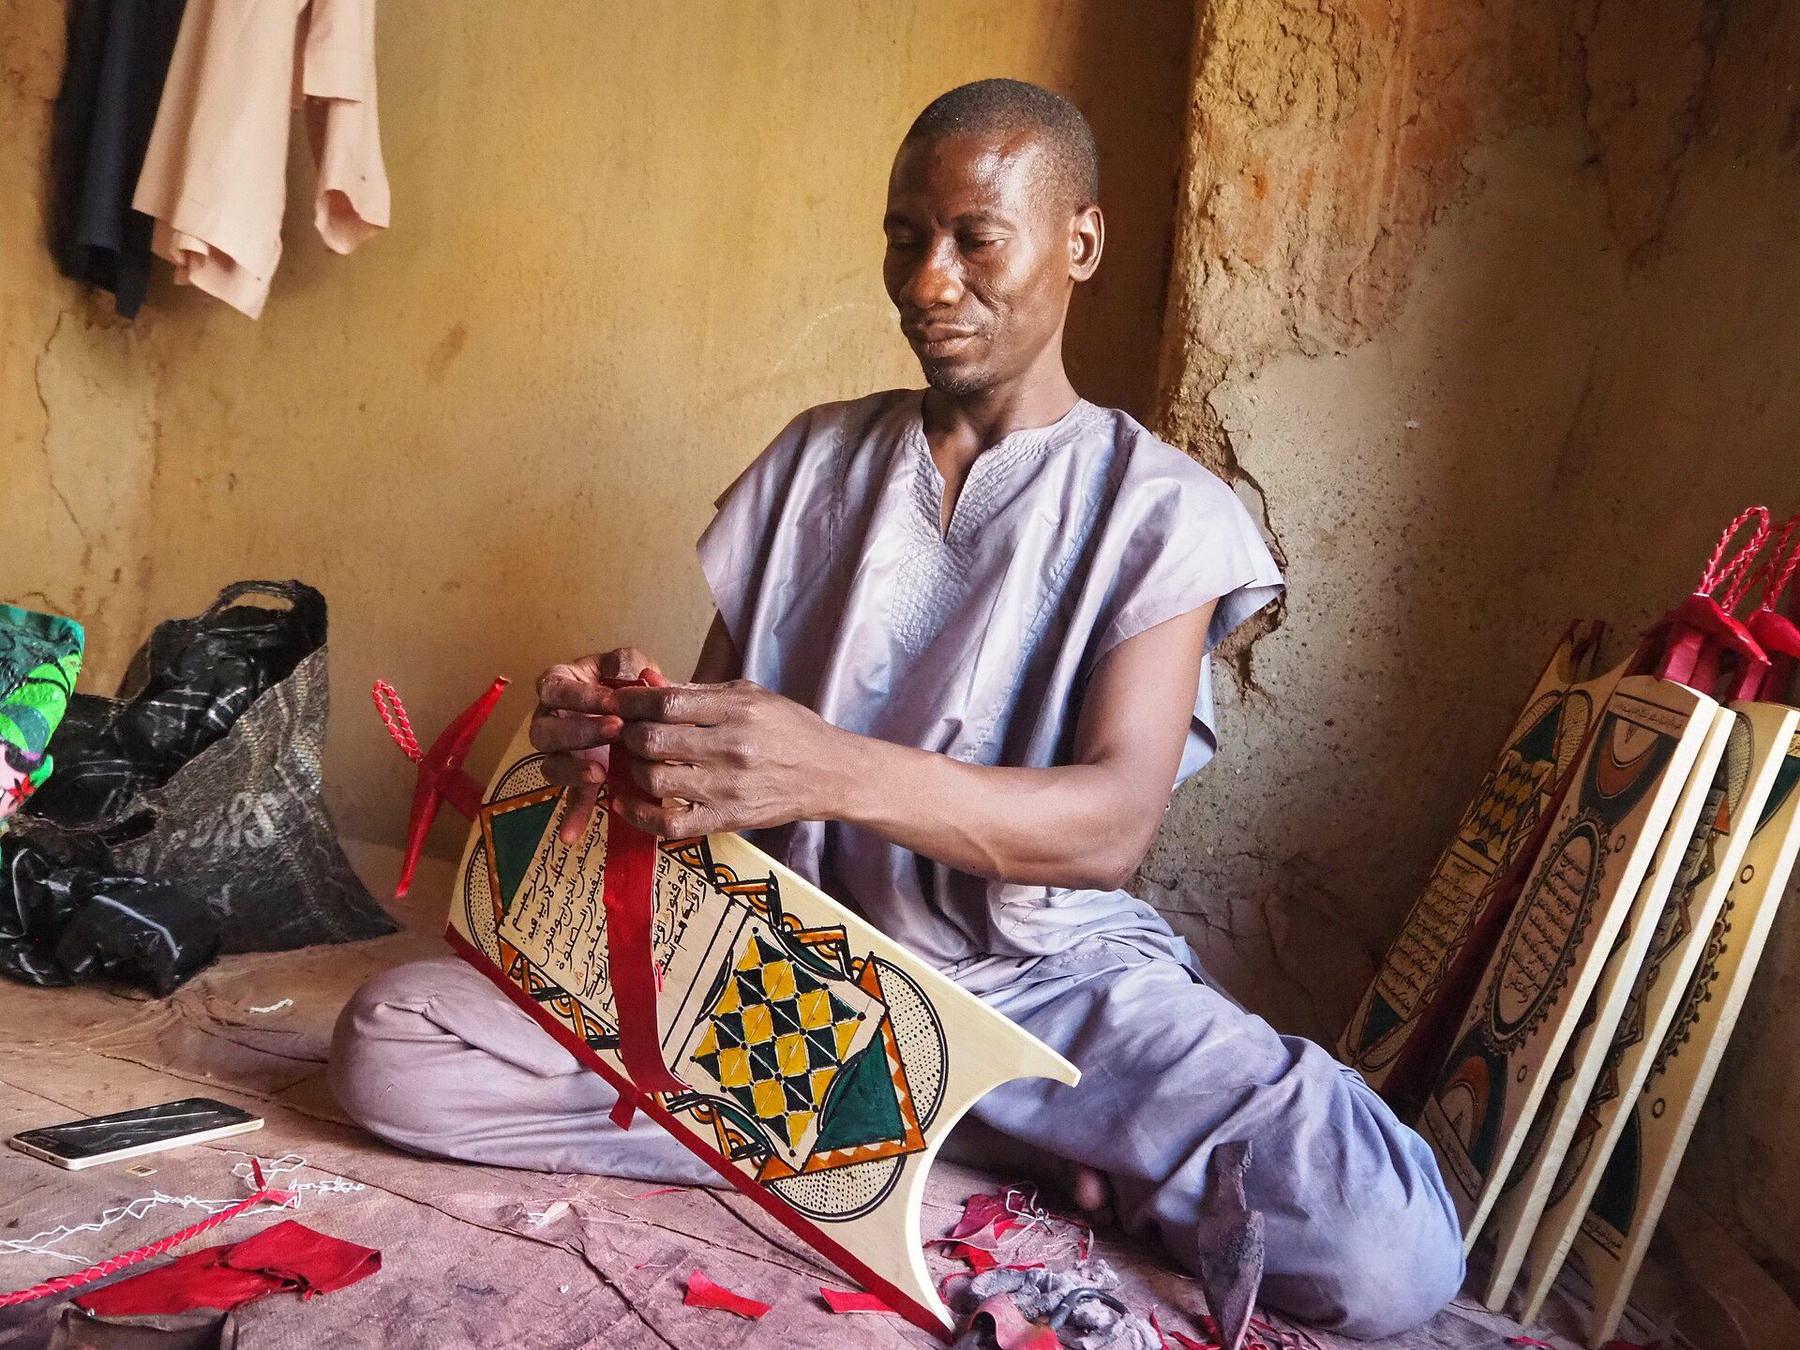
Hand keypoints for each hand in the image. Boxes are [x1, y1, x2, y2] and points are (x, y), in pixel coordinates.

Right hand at [532, 647, 664, 841]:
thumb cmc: (629, 680)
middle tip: (615, 732)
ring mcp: (559, 752)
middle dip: (578, 732)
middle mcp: (548, 718)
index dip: (581, 697)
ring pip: (550, 765)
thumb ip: (627, 664)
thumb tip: (631, 673)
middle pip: (544, 731)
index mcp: (557, 684)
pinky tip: (571, 836)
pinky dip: (571, 817)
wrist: (647, 709)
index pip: (554, 688)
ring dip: (572, 771)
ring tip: (600, 774)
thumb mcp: (631, 663)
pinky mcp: (575, 778)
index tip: (614, 702)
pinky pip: (568, 799)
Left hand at [608, 679, 846, 836]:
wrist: (828, 773)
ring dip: (632, 768)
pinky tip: (625, 802)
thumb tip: (649, 682)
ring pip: (654, 780)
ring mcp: (726, 788)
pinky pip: (669, 824)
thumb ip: (699, 692)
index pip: (667, 703)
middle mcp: (730, 748)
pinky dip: (639, 815)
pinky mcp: (725, 819)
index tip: (619, 702)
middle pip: (652, 741)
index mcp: (737, 710)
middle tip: (625, 731)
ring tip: (635, 760)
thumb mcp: (751, 696)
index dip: (632, 701)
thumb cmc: (789, 729)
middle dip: (628, 734)